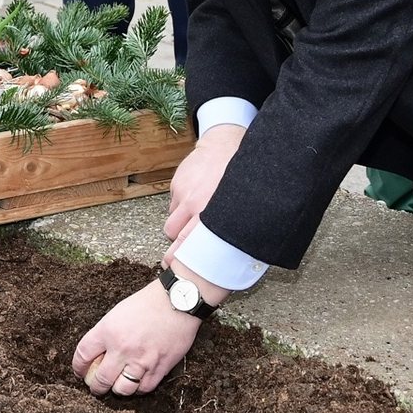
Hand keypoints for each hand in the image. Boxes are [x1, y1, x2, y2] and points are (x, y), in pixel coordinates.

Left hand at [72, 278, 207, 395]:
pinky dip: (138, 388)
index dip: (78, 367)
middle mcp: (122, 348)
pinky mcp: (160, 367)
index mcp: (108, 330)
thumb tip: (97, 354)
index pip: (83, 355)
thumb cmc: (147, 303)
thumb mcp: (117, 313)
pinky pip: (144, 388)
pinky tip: (136, 383)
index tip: (79, 372)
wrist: (177, 301)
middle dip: (95, 386)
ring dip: (116, 389)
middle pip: (100, 379)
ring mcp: (141, 360)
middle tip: (96, 386)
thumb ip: (105, 334)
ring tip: (116, 386)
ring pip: (122, 389)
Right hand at [162, 123, 242, 252]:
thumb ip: (232, 228)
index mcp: (213, 213)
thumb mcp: (241, 205)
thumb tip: (233, 254)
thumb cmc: (239, 176)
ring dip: (178, 227)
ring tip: (191, 223)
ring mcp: (183, 193)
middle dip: (172, 249)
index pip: (190, 242)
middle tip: (173, 258)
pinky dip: (180, 208)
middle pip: (173, 234)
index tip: (177, 269)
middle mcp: (195, 203)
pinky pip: (173, 205)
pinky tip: (194, 200)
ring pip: (171, 222)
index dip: (181, 258)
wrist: (224, 143)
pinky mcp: (176, 184)